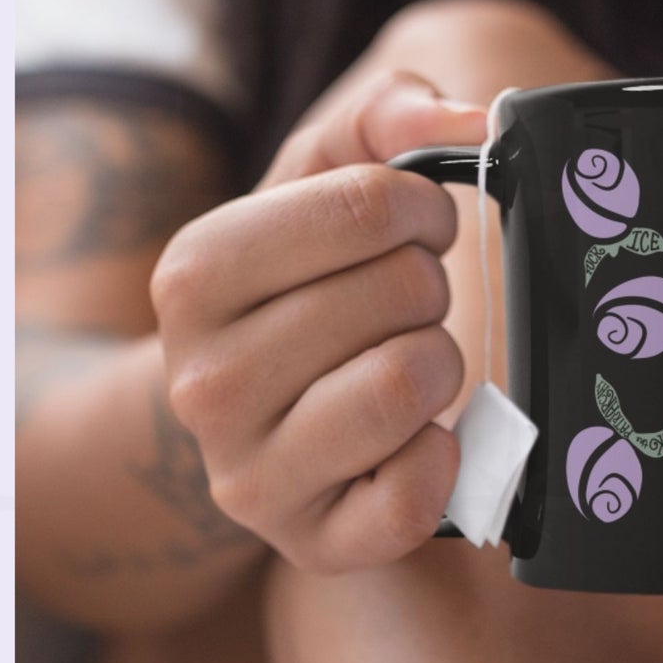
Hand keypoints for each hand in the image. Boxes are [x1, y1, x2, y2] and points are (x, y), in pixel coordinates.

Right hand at [152, 70, 487, 570]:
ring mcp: (252, 474)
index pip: (370, 205)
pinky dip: (442, 459)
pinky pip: (416, 496)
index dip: (422, 208)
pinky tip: (415, 441)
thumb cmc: (297, 289)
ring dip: (439, 363)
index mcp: (195, 275)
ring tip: (405, 365)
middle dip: (427, 288)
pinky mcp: (310, 543)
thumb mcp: (316, 186)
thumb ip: (385, 119)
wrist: (246, 419)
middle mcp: (204, 381)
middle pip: (403, 292)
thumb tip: (467, 119)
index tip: (413, 227)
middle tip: (402, 306)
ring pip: (413, 381)